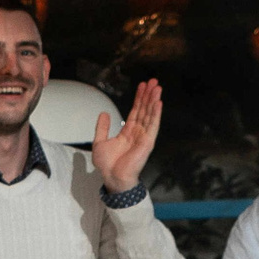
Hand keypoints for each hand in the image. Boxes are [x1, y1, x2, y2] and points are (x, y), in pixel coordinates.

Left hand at [92, 78, 162, 193]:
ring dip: (154, 100)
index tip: (142, 85)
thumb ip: (102, 127)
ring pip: (150, 115)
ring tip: (157, 87)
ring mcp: (144, 137)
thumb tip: (104, 113)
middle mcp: (138, 132)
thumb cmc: (107, 164)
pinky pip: (153, 126)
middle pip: (145, 110)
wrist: (112, 177)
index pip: (136, 111)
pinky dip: (156, 114)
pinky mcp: (147, 142)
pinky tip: (158, 103)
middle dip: (149, 95)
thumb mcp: (100, 141)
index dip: (139, 98)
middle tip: (153, 81)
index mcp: (128, 132)